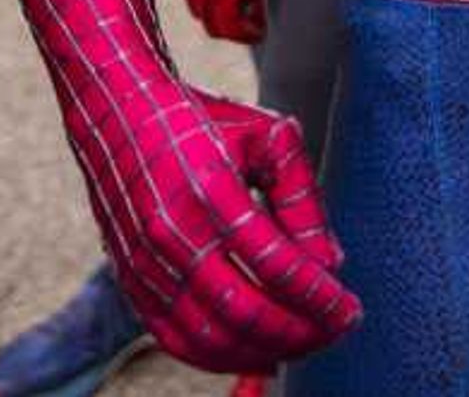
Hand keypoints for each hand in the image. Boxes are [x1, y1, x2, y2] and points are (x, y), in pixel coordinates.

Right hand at [100, 89, 356, 371]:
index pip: (276, 264)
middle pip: (244, 311)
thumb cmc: (205, 121)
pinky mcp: (129, 281)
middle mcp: (172, 235)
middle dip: (299, 332)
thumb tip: (330, 266)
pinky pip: (175, 338)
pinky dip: (219, 356)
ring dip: (264, 351)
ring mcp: (144, 264)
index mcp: (212, 191)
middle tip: (338, 331)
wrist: (117, 112)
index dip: (318, 297)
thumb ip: (302, 201)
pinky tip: (257, 353)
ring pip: (209, 336)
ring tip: (306, 344)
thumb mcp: (269, 139)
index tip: (351, 310)